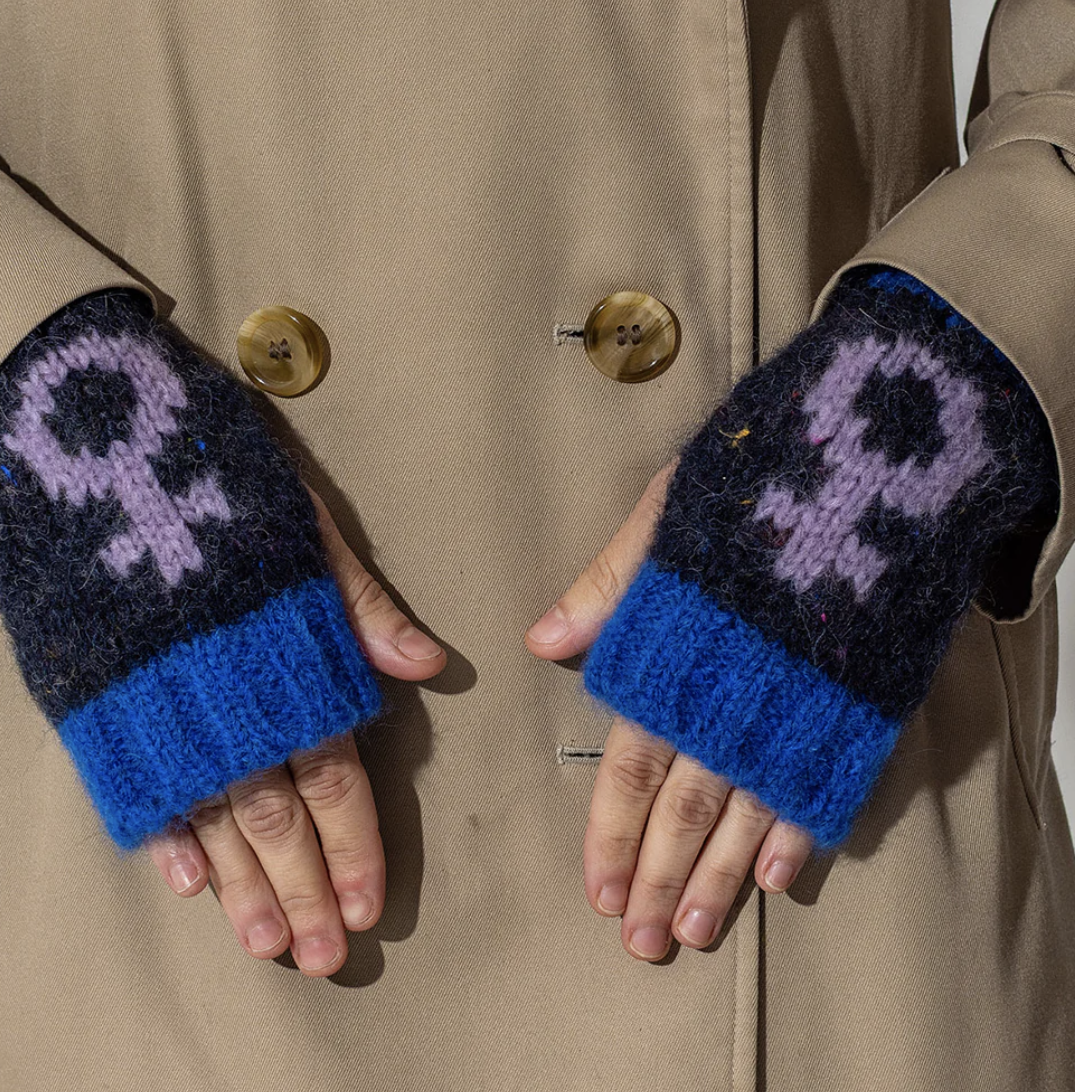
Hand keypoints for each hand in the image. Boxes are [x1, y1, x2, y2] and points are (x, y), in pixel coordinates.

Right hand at [145, 484, 445, 975]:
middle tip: (328, 959)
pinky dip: (163, 836)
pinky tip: (186, 883)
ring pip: (212, 819)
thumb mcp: (304, 534)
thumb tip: (426, 664)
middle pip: (276, 819)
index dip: (353, 845)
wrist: (98, 464)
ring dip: (243, 887)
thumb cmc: (219, 490)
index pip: (332, 779)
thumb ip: (359, 606)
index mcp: (287, 671)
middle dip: (305, 892)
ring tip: (268, 945)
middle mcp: (229, 709)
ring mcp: (164, 715)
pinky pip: (138, 785)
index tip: (370, 907)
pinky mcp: (109, 710)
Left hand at [525, 459, 814, 958]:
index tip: (599, 893)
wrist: (867, 468)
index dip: (615, 834)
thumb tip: (542, 642)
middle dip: (662, 878)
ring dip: (721, 878)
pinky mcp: (854, 706)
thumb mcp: (664, 522)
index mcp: (679, 662)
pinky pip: (825, 781)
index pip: (635, 768)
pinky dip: (801, 832)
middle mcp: (733, 701)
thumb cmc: (752, 489)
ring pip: (750, 811)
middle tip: (640, 943)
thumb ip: (609, 588)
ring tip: (694, 932)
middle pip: (688, 808)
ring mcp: (797, 710)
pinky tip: (780, 879)